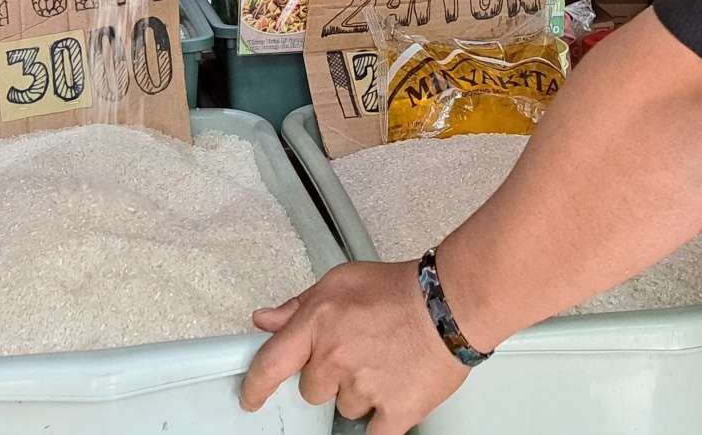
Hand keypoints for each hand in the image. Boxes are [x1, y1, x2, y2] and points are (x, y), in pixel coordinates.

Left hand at [239, 260, 470, 432]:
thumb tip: (265, 320)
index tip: (251, 396)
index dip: (255, 386)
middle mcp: (335, 357)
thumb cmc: (400, 289)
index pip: (270, 364)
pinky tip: (393, 396)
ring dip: (359, 394)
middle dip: (329, 377)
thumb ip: (298, 305)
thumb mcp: (340, 281)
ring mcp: (363, 387)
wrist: (450, 303)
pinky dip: (381, 419)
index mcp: (317, 323)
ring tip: (384, 364)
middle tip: (357, 354)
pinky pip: (373, 433)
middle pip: (312, 390)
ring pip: (345, 408)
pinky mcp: (393, 411)